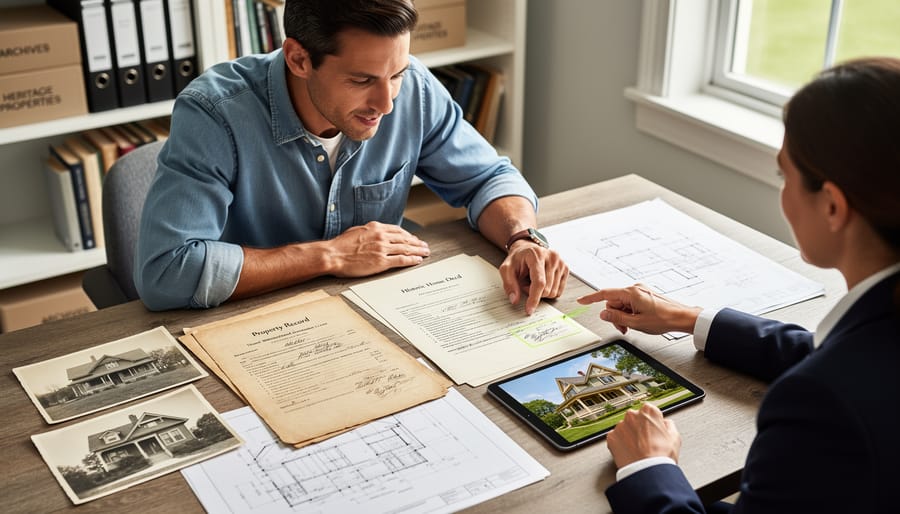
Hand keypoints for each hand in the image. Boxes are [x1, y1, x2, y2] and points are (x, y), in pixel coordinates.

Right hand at [328, 221, 429, 276]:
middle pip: (405, 239)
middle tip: (425, 246)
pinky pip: (401, 260)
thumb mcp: (357, 231)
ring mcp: (382, 249)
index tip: (413, 238)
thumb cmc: (340, 245)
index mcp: (375, 227)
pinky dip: (412, 260)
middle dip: (417, 243)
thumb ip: (369, 231)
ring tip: (425, 252)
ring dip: (418, 251)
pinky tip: (418, 260)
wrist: (333, 255)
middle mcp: (381, 236)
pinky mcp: (381, 261)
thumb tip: (376, 233)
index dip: (408, 235)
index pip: (397, 230)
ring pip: (406, 248)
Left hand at [499, 242, 567, 314]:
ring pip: (553, 292)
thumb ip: (509, 284)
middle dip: (533, 292)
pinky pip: (559, 291)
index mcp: (537, 255)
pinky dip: (549, 291)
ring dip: (541, 292)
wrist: (527, 249)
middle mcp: (552, 257)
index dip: (534, 298)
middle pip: (547, 289)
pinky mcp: (565, 268)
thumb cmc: (518, 259)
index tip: (529, 310)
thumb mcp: (506, 269)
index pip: (539, 282)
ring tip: (533, 281)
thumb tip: (514, 300)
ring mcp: (561, 263)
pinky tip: (543, 282)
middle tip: (525, 283)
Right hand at [576, 284, 700, 334]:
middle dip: (615, 315)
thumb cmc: (663, 319)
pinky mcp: (644, 295)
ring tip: (633, 326)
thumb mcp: (636, 323)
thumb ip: (616, 318)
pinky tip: (637, 321)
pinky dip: (629, 313)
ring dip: (623, 316)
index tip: (581, 300)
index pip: (605, 294)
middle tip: (624, 328)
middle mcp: (634, 289)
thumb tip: (603, 314)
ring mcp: (640, 291)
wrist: (682, 317)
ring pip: (621, 304)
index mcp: (631, 293)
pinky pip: (629, 304)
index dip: (591, 298)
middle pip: (613, 302)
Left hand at [606, 403, 680, 468]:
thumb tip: (666, 423)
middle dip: (640, 428)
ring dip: (629, 436)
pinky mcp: (611, 438)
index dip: (653, 423)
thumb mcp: (674, 437)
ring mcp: (620, 426)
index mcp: (648, 411)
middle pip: (636, 419)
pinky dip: (621, 444)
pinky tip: (630, 452)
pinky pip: (616, 438)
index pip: (650, 411)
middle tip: (647, 442)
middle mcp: (632, 415)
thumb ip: (669, 425)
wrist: (647, 472)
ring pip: (625, 428)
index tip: (654, 430)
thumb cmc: (661, 456)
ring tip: (639, 449)